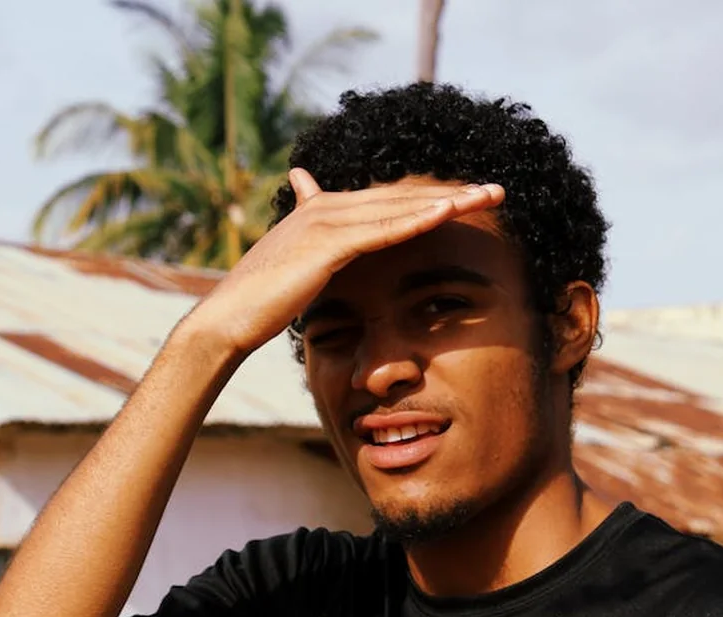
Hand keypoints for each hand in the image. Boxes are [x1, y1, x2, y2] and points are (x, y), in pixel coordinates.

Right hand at [184, 168, 504, 354]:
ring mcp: (324, 221)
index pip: (389, 200)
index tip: (470, 198)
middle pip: (402, 195)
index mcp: (323, 211)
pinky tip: (448, 213)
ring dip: (447, 200)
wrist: (226, 321)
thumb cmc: (262, 304)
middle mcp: (325, 207)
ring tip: (488, 196)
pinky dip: (416, 219)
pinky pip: (381, 229)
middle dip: (451, 192)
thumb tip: (325, 246)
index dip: (431, 197)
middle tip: (496, 190)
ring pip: (399, 206)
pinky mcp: (325, 244)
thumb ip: (317, 251)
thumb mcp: (297, 270)